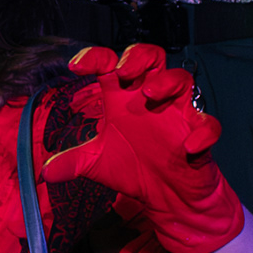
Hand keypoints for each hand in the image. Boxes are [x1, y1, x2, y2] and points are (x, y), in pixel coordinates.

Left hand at [43, 43, 247, 252]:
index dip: (95, 57)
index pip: (110, 64)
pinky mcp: (199, 134)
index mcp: (123, 98)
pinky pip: (207, 124)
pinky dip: (201, 132)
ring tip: (149, 95)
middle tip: (122, 71)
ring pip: (182, 80)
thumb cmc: (133, 168)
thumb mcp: (96, 164)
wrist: (167, 196)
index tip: (75, 67)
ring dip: (167, 82)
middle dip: (138, 56)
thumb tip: (45, 172)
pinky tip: (188, 146)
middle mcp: (151, 99)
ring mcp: (178, 113)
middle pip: (152, 57)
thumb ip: (72, 162)